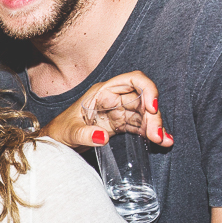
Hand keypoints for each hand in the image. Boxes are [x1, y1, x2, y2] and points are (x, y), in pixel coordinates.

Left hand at [43, 71, 172, 148]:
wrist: (57, 142)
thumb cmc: (60, 131)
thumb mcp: (69, 133)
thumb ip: (83, 134)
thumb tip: (102, 137)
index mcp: (102, 92)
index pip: (132, 80)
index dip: (147, 89)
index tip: (152, 108)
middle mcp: (114, 98)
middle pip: (143, 100)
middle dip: (153, 116)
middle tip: (157, 135)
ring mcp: (119, 111)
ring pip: (144, 114)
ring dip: (155, 126)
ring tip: (163, 141)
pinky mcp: (121, 124)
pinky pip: (140, 126)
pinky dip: (150, 133)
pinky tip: (162, 142)